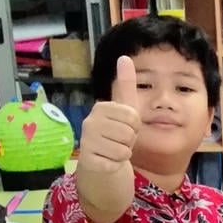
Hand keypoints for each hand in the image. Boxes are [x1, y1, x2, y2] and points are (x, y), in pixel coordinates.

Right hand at [77, 55, 140, 175]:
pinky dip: (115, 165)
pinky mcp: (88, 160)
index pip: (134, 117)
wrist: (100, 162)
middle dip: (129, 141)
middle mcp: (90, 121)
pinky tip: (107, 161)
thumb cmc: (115, 133)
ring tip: (113, 150)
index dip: (135, 126)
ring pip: (123, 150)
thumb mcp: (125, 108)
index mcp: (101, 107)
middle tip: (119, 141)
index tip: (125, 127)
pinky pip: (115, 164)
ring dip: (123, 153)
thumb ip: (126, 84)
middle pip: (129, 134)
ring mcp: (87, 141)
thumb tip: (124, 57)